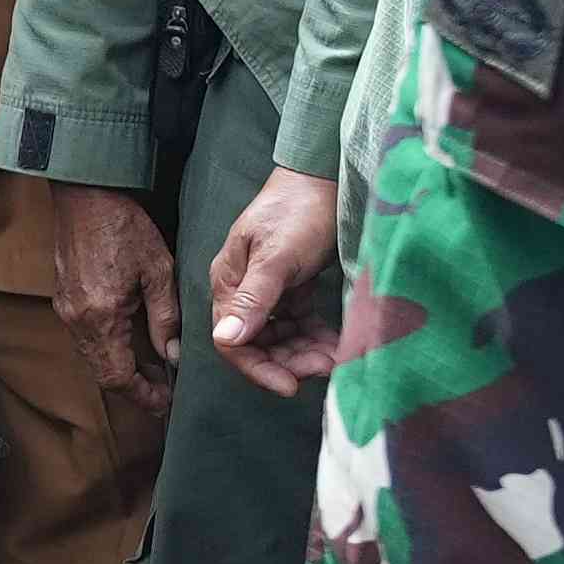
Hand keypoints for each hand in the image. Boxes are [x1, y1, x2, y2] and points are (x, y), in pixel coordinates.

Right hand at [44, 182, 178, 411]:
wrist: (84, 196)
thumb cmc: (123, 227)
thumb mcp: (158, 271)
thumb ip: (165, 318)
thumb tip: (172, 356)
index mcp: (102, 317)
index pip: (118, 377)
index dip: (143, 395)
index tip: (165, 402)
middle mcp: (78, 321)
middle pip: (102, 374)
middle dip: (133, 387)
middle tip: (164, 390)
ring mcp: (66, 312)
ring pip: (93, 359)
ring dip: (121, 370)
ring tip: (153, 368)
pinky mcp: (64, 301)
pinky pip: (86, 340)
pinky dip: (109, 351)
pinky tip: (131, 342)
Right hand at [202, 169, 347, 398]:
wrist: (327, 177)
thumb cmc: (300, 211)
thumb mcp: (277, 256)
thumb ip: (254, 298)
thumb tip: (225, 339)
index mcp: (229, 282)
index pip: (231, 340)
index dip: (258, 369)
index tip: (291, 386)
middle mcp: (244, 290)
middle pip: (257, 343)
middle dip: (290, 362)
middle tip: (327, 367)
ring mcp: (269, 289)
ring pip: (281, 337)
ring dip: (305, 353)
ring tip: (337, 357)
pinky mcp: (293, 287)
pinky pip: (300, 324)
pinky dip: (316, 337)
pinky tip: (336, 343)